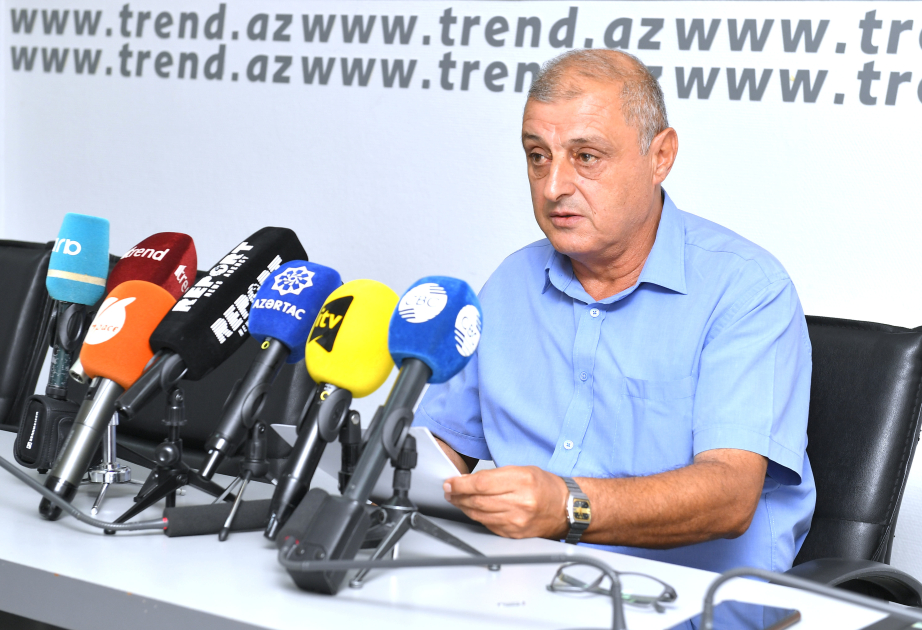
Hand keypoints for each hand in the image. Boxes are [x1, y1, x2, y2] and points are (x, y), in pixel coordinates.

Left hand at [443, 466, 569, 538]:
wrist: (566, 509)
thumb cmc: (546, 487)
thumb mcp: (523, 470)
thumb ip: (496, 475)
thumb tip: (468, 481)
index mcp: (522, 481)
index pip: (481, 483)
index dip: (460, 484)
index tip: (449, 483)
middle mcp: (520, 502)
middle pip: (477, 500)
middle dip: (458, 495)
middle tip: (449, 491)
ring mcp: (517, 521)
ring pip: (479, 514)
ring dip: (463, 507)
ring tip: (456, 500)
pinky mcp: (514, 533)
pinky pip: (487, 525)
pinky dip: (476, 517)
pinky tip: (472, 510)